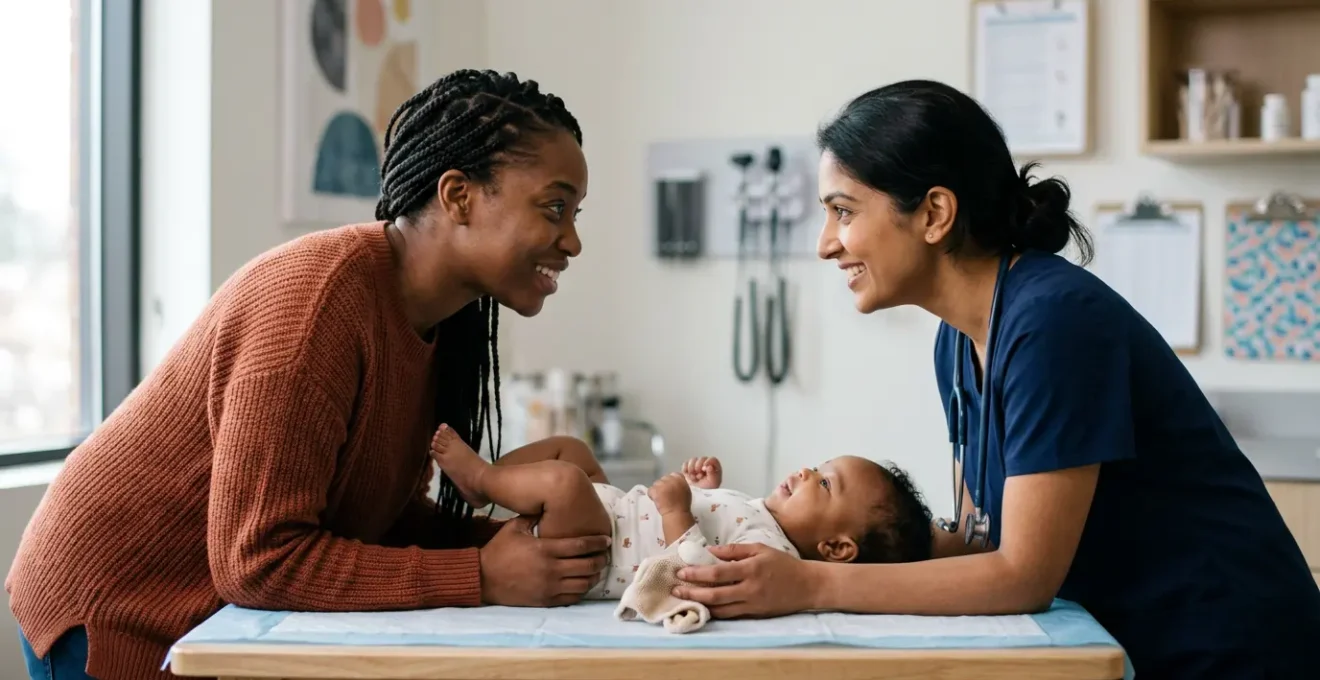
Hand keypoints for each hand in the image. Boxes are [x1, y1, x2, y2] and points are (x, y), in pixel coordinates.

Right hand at [477, 516, 610, 606]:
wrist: (483, 578)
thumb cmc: (499, 551)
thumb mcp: (514, 528)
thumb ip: (532, 517)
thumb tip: (546, 505)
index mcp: (545, 549)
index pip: (581, 546)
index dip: (597, 543)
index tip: (606, 540)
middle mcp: (551, 569)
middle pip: (587, 565)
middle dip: (600, 560)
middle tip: (605, 555)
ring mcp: (550, 587)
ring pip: (583, 583)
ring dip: (594, 576)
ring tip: (597, 570)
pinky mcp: (546, 600)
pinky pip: (572, 598)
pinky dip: (582, 590)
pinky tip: (584, 583)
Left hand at [647, 472, 692, 515]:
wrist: (677, 513)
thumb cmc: (683, 505)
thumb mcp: (686, 491)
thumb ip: (681, 484)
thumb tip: (675, 483)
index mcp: (680, 478)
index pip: (673, 475)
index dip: (670, 482)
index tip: (670, 489)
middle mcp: (671, 478)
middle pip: (664, 479)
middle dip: (663, 486)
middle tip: (665, 494)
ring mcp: (662, 484)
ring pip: (656, 484)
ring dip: (657, 490)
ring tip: (661, 498)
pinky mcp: (655, 489)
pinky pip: (650, 490)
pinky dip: (652, 495)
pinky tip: (656, 500)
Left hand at [672, 543, 817, 617]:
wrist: (807, 586)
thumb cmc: (783, 564)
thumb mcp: (760, 549)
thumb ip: (734, 551)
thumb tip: (710, 551)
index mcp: (751, 569)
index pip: (718, 573)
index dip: (697, 574)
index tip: (681, 572)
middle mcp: (750, 589)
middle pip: (715, 594)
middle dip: (692, 592)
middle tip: (675, 589)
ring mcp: (752, 605)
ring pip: (720, 609)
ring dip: (700, 604)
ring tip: (685, 599)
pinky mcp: (755, 615)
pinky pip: (731, 615)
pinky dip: (715, 612)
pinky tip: (704, 607)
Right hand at [681, 456, 722, 488]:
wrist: (694, 497)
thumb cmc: (706, 491)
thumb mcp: (712, 484)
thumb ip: (713, 474)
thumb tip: (709, 466)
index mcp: (714, 469)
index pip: (713, 459)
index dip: (708, 462)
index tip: (704, 468)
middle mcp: (706, 466)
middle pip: (702, 459)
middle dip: (699, 467)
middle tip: (698, 476)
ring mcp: (696, 466)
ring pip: (693, 460)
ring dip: (692, 469)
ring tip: (694, 478)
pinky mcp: (688, 469)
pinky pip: (685, 464)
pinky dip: (686, 469)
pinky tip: (688, 476)